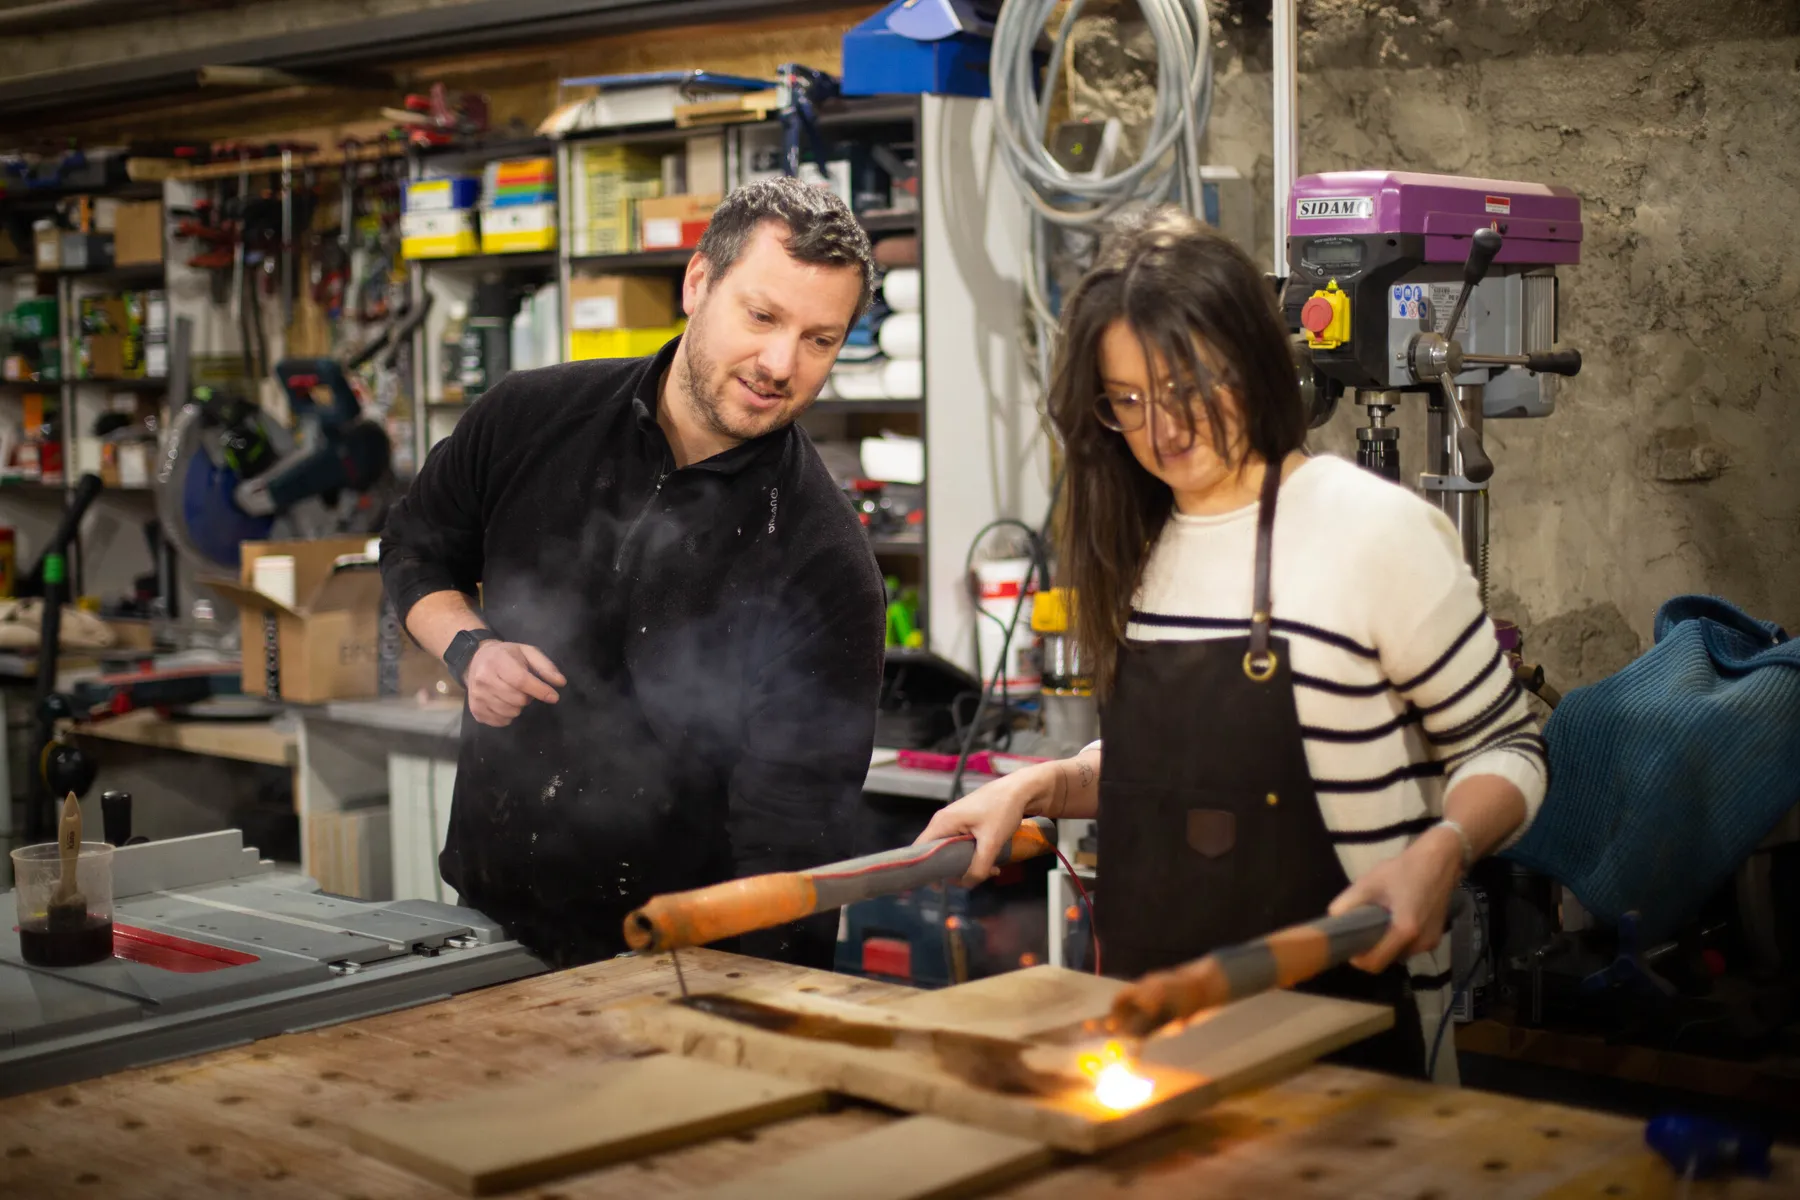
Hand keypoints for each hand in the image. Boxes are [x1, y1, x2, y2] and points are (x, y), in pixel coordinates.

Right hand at [464, 641, 566, 726]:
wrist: (476, 660)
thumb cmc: (506, 656)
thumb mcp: (527, 652)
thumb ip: (545, 666)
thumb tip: (561, 682)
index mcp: (497, 662)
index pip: (521, 681)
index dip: (540, 690)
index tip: (554, 697)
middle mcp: (483, 679)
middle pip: (517, 699)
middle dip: (528, 697)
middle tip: (525, 690)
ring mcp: (477, 696)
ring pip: (510, 712)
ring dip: (518, 706)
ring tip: (513, 694)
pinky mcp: (475, 710)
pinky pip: (500, 721)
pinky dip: (508, 716)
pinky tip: (505, 703)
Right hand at [912, 765, 1056, 886]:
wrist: (1020, 790)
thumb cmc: (1003, 810)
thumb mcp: (991, 842)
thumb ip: (979, 866)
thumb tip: (967, 884)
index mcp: (943, 823)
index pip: (920, 849)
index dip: (924, 869)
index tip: (939, 885)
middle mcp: (943, 821)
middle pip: (936, 853)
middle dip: (952, 870)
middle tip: (969, 879)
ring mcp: (954, 822)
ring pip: (951, 850)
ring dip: (966, 864)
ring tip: (988, 870)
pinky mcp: (965, 823)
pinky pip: (961, 845)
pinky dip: (973, 855)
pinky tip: (991, 862)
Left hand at [1327, 824, 1463, 972]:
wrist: (1440, 861)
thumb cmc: (1403, 870)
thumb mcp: (1368, 883)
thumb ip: (1347, 904)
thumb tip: (1333, 921)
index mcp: (1405, 931)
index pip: (1375, 964)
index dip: (1358, 959)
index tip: (1349, 945)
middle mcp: (1420, 944)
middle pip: (1387, 960)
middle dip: (1372, 949)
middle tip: (1362, 929)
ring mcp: (1431, 943)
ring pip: (1398, 954)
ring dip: (1386, 944)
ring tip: (1380, 921)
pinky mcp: (1436, 938)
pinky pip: (1410, 947)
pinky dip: (1399, 940)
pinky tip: (1395, 919)